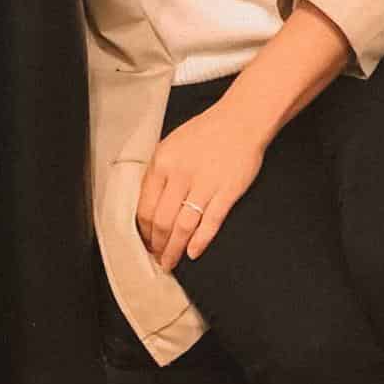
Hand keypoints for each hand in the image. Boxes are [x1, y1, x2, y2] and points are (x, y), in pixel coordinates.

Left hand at [135, 101, 264, 271]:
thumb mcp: (172, 144)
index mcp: (163, 161)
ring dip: (174, 249)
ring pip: (183, 227)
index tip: (145, 242)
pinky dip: (200, 241)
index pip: (145, 206)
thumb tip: (148, 204)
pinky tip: (193, 253)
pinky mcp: (227, 192)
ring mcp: (204, 184)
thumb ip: (159, 171)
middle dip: (157, 245)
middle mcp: (180, 174)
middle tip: (157, 258)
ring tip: (170, 262)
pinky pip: (210, 223)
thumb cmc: (206, 131)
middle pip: (162, 221)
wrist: (240, 120)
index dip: (144, 231)